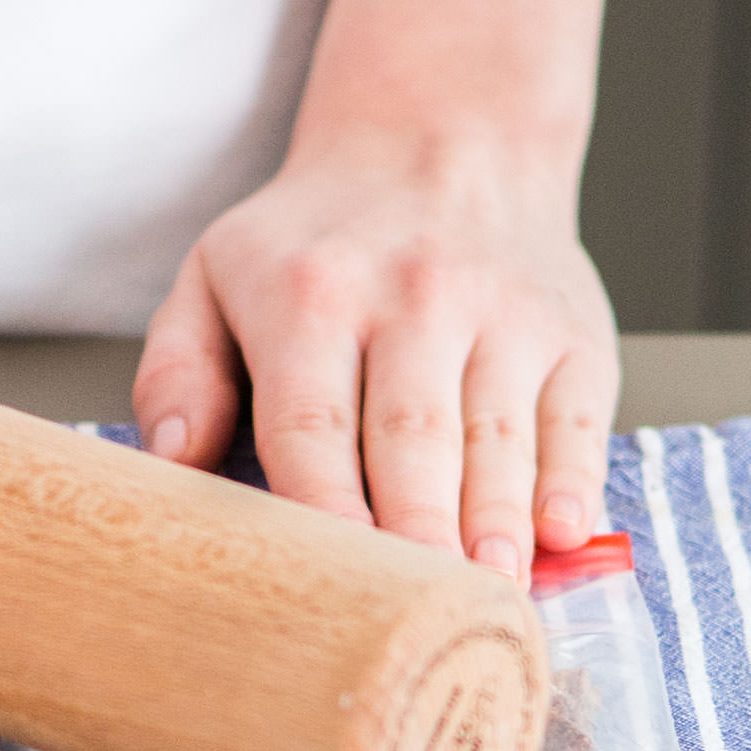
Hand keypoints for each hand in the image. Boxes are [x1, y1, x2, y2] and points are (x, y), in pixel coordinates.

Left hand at [132, 128, 617, 580]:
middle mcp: (413, 298)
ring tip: (490, 595)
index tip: (328, 578)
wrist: (439, 140)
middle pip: (412, 437)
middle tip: (418, 611)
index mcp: (310, 296)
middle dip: (415, 531)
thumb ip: (178, 371)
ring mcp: (502, 314)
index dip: (322, 506)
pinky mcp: (574, 332)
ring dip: (494, 524)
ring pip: (497, 435)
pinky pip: (576, 417)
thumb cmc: (311, 242)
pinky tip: (560, 535)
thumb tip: (173, 459)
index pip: (311, 422)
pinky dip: (570, 480)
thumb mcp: (213, 277)